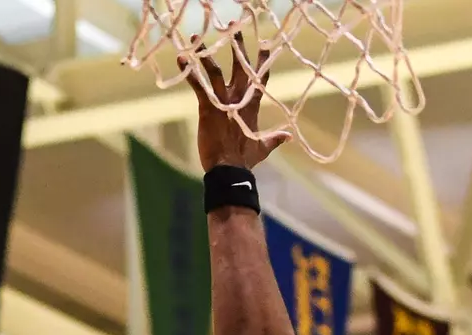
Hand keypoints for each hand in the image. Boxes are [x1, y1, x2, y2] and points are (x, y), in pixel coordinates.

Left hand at [182, 35, 289, 171]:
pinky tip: (181, 58)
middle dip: (237, 46)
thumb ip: (275, 139)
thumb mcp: (263, 148)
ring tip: (196, 37)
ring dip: (205, 53)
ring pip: (215, 71)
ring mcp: (223, 102)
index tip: (265, 44)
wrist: (230, 170)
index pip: (260, 79)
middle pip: (240, 67)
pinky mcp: (208, 108)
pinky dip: (189, 71)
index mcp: (252, 106)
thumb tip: (289, 137)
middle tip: (234, 27)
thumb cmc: (245, 161)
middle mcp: (239, 99)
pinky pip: (198, 85)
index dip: (262, 61)